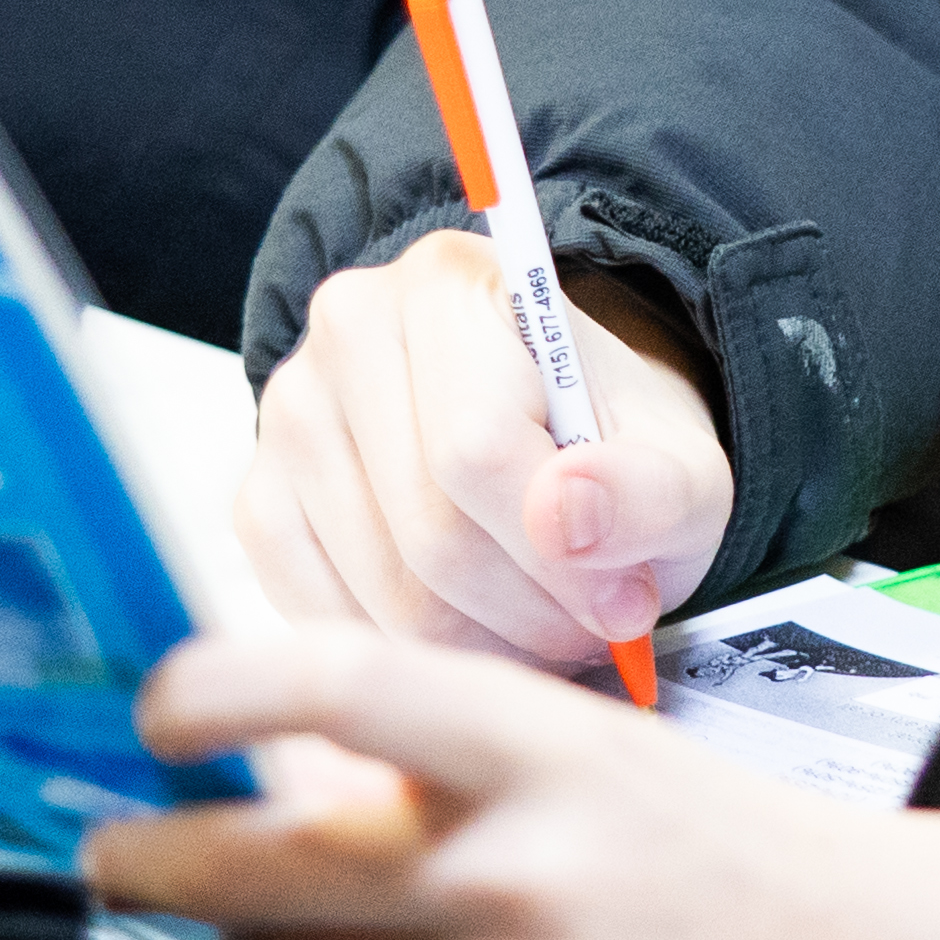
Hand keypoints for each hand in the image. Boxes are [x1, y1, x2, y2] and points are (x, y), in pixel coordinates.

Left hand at [83, 624, 939, 939]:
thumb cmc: (730, 861)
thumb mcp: (603, 762)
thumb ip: (450, 767)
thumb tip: (270, 778)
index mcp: (546, 749)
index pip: (342, 686)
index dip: (219, 688)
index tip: (155, 708)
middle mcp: (514, 871)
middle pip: (259, 866)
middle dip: (154, 860)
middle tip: (113, 851)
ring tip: (304, 934)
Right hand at [247, 230, 734, 668]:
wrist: (552, 442)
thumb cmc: (608, 448)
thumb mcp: (680, 467)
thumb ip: (648, 491)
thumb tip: (564, 516)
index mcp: (451, 284)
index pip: (477, 451)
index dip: (559, 558)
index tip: (623, 598)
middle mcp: (349, 327)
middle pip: (429, 536)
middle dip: (527, 615)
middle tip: (584, 628)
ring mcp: (289, 415)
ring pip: (380, 597)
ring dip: (477, 650)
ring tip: (536, 625)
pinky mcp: (259, 500)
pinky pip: (323, 620)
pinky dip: (408, 654)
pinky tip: (469, 631)